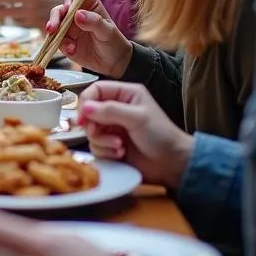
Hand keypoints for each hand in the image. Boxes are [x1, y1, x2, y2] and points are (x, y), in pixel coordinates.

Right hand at [44, 0, 132, 77]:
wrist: (114, 62)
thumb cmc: (114, 42)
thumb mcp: (108, 32)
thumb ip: (94, 22)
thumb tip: (77, 14)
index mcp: (88, 5)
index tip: (68, 8)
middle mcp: (75, 14)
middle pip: (59, 9)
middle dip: (54, 18)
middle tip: (53, 29)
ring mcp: (69, 28)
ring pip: (55, 26)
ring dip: (56, 35)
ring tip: (68, 46)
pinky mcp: (65, 41)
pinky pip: (58, 41)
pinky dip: (63, 46)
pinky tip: (72, 51)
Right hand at [78, 81, 193, 189]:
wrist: (173, 165)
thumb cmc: (161, 135)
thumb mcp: (137, 118)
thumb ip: (110, 110)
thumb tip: (85, 108)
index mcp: (125, 94)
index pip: (96, 90)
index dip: (86, 102)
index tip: (82, 117)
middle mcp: (116, 109)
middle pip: (89, 112)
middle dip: (92, 125)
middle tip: (96, 132)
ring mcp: (113, 128)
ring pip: (91, 131)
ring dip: (102, 141)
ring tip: (119, 146)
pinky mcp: (111, 146)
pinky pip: (96, 147)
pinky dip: (106, 151)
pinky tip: (121, 154)